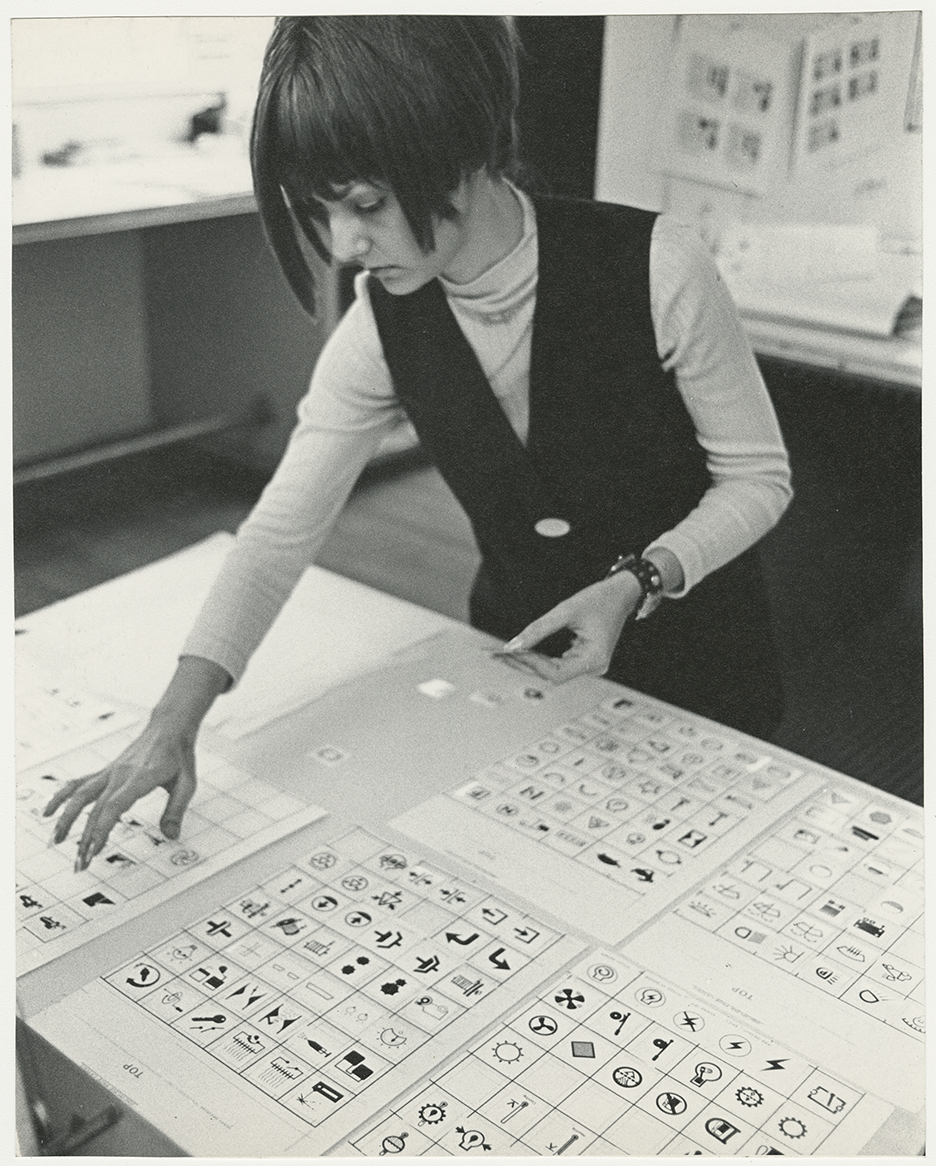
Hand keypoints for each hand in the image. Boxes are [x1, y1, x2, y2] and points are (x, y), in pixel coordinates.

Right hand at [43, 722, 197, 871]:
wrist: (169, 728)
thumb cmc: (179, 756)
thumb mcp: (187, 783)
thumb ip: (176, 810)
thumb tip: (170, 836)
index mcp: (141, 778)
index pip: (114, 805)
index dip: (101, 829)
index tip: (93, 851)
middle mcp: (120, 774)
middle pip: (96, 808)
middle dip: (85, 838)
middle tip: (80, 865)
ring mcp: (110, 772)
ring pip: (80, 795)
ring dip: (66, 819)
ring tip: (57, 841)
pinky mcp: (106, 771)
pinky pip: (79, 783)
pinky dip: (62, 796)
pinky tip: (49, 811)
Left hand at [502, 571, 642, 683]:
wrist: (622, 593)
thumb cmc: (600, 599)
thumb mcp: (566, 610)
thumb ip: (538, 629)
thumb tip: (513, 645)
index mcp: (594, 659)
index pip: (555, 672)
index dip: (531, 664)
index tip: (510, 653)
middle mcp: (594, 667)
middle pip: (552, 675)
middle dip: (525, 664)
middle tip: (499, 655)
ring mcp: (590, 665)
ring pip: (553, 671)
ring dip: (530, 662)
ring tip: (506, 654)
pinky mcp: (584, 660)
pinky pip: (558, 664)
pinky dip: (540, 658)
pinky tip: (523, 652)